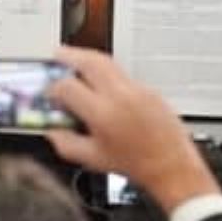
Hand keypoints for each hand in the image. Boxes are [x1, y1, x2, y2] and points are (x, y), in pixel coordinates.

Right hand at [46, 47, 216, 213]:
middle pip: (90, 61)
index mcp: (102, 113)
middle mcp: (120, 96)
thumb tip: (52, 131)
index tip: (50, 93)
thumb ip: (66, 144)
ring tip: (77, 60)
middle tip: (57, 54)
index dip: (53, 88)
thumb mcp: (93, 159)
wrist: (171, 165)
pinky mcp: (149, 90)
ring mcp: (137, 89)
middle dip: (69, 55)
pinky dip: (108, 73)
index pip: (68, 87)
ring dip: (89, 57)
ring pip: (109, 62)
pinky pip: (124, 74)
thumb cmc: (137, 165)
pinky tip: (102, 83)